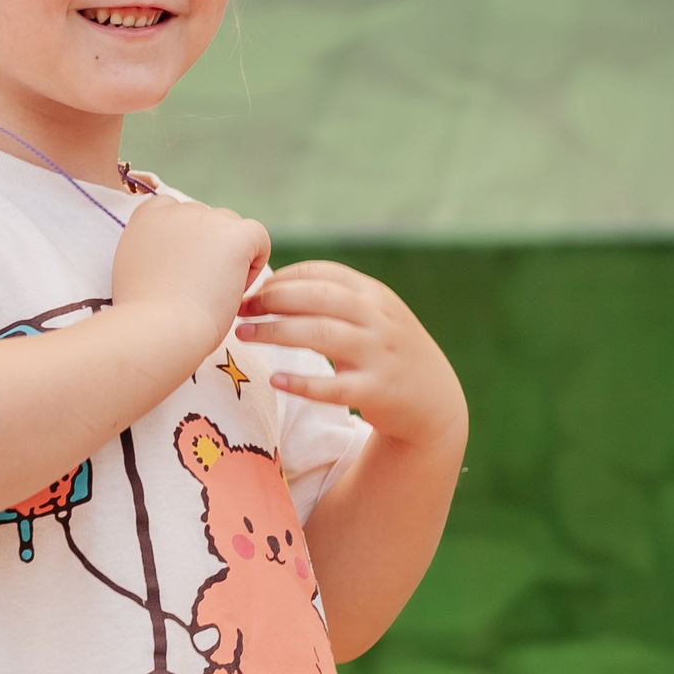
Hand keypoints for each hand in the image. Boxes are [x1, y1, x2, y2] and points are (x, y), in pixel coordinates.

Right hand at [111, 197, 271, 362]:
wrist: (158, 328)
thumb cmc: (144, 315)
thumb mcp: (135, 270)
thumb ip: (154, 252)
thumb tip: (178, 257)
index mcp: (147, 215)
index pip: (175, 212)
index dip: (185, 242)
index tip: (181, 272)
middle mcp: (176, 209)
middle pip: (206, 221)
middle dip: (209, 251)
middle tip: (198, 290)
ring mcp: (207, 218)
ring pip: (232, 230)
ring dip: (230, 257)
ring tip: (213, 294)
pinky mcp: (235, 234)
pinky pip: (258, 238)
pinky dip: (254, 264)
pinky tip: (234, 289)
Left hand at [236, 262, 465, 448]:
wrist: (434, 401)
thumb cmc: (386, 352)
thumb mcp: (372, 315)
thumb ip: (334, 298)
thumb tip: (271, 285)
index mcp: (374, 295)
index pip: (322, 273)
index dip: (282, 278)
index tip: (252, 289)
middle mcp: (379, 319)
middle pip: (318, 298)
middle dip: (273, 299)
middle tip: (240, 309)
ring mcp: (380, 355)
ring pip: (322, 334)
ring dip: (276, 332)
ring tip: (243, 335)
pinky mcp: (377, 392)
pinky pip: (334, 387)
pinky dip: (302, 383)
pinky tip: (275, 380)